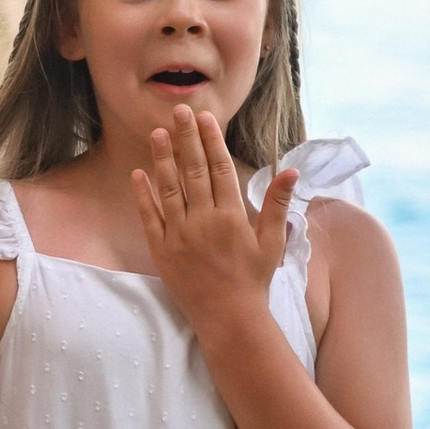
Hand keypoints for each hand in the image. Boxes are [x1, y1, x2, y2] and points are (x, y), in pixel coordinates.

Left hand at [133, 104, 295, 338]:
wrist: (228, 317)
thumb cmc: (253, 279)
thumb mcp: (272, 242)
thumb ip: (277, 204)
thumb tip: (291, 171)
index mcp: (231, 216)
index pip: (220, 168)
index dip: (211, 140)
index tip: (205, 117)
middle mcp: (203, 220)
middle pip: (193, 170)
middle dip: (186, 138)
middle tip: (179, 110)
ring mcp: (179, 234)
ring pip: (169, 188)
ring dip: (162, 159)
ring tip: (158, 133)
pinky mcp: (161, 249)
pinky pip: (149, 217)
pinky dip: (143, 195)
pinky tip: (138, 174)